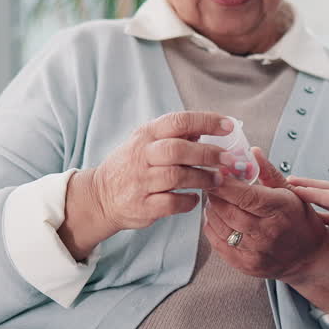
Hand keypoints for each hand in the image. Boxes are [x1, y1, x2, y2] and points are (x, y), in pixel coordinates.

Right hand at [60, 112, 229, 259]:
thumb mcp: (146, 143)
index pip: (178, 121)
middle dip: (208, 154)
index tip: (229, 125)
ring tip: (217, 180)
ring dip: (203, 178)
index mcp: (145, 135)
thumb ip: (175, 135)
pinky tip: (195, 199)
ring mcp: (140, 182)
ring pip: (177, 177)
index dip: (206, 121)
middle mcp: (141, 156)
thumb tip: (205, 127)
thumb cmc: (131, 166)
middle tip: (228, 159)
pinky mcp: (142, 206)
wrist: (99, 196)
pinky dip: (188, 201)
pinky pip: (171, 203)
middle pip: (178, 149)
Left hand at [204, 149, 328, 313]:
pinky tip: (219, 219)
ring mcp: (256, 252)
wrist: (310, 258)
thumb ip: (269, 172)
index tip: (215, 173)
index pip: (244, 196)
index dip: (224, 183)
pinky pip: (217, 243)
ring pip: (219, 226)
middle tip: (212, 184)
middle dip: (215, 194)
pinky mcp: (245, 265)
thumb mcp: (292, 193)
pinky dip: (212, 228)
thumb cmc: (301, 222)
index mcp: (280, 210)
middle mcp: (268, 233)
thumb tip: (252, 152)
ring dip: (212, 210)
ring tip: (217, 200)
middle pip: (227, 210)